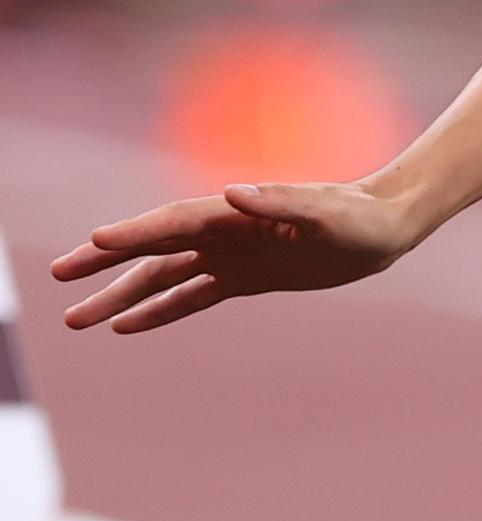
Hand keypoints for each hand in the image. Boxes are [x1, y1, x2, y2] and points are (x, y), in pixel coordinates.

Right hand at [50, 181, 415, 333]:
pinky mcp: (246, 278)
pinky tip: (126, 327)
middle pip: (154, 248)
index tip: (94, 244)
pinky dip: (158, 311)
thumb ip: (281, 202)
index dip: (135, 234)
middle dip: (106, 262)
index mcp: (238, 213)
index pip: (175, 223)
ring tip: (78, 319)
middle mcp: (226, 232)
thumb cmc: (358, 218)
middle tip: (59, 277)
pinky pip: (192, 297)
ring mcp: (233, 256)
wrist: (383, 230)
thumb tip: (236, 193)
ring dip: (121, 295)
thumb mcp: (325, 213)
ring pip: (164, 277)